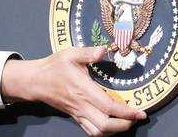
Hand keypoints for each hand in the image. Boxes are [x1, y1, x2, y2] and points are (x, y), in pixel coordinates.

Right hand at [1, 46, 146, 135]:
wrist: (36, 81)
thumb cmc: (55, 66)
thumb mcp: (71, 53)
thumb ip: (89, 52)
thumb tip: (104, 50)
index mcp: (83, 90)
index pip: (108, 107)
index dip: (127, 112)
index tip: (141, 112)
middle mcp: (82, 105)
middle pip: (105, 126)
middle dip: (125, 124)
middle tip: (137, 118)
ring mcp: (78, 113)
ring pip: (98, 132)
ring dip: (115, 131)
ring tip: (127, 122)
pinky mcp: (75, 116)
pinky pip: (90, 131)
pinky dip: (104, 132)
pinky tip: (112, 124)